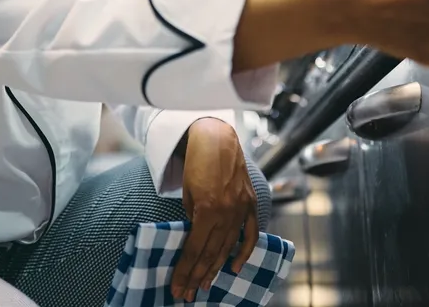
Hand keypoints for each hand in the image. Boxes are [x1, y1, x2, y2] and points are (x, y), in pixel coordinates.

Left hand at [171, 118, 257, 301]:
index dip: (186, 270)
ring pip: (229, 246)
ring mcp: (241, 208)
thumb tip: (195, 238)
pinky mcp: (250, 202)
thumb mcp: (187, 191)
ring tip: (204, 285)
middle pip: (211, 252)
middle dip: (197, 275)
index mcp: (207, 208)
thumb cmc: (196, 161)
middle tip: (187, 293)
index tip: (178, 287)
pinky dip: (244, 251)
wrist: (218, 137)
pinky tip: (235, 267)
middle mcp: (226, 211)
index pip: (194, 248)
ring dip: (216, 268)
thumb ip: (192, 216)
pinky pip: (250, 232)